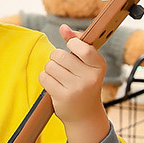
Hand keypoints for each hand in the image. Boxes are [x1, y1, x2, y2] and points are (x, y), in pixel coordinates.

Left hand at [39, 24, 109, 142]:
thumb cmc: (84, 84)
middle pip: (60, 55)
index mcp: (99, 66)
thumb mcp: (86, 65)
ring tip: (59, 78)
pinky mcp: (62, 97)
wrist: (85, 115)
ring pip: (50, 66)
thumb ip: (76, 43)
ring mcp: (76, 88)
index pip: (82, 47)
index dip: (72, 44)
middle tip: (63, 68)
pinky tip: (54, 85)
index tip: (71, 48)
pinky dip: (45, 79)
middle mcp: (90, 78)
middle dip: (57, 58)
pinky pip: (44, 77)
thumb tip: (63, 27)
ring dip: (50, 70)